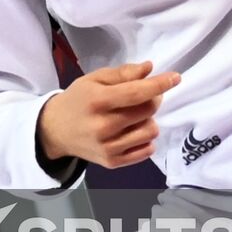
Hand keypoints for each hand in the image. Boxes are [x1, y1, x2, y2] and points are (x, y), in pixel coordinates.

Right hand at [36, 61, 179, 168]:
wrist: (55, 130)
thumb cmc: (78, 100)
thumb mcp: (93, 79)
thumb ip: (122, 73)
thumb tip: (149, 68)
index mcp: (97, 101)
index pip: (136, 93)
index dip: (159, 84)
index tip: (175, 77)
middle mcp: (102, 126)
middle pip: (148, 111)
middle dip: (153, 99)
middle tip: (144, 95)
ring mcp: (108, 147)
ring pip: (150, 131)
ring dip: (148, 120)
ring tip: (134, 116)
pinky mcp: (112, 162)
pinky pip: (146, 150)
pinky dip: (146, 139)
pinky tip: (133, 131)